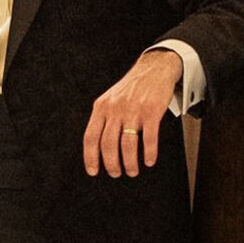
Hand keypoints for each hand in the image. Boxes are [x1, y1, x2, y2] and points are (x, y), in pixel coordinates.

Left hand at [84, 49, 181, 178]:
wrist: (153, 68)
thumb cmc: (132, 87)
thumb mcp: (110, 99)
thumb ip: (103, 119)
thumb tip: (97, 146)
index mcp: (101, 107)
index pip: (90, 137)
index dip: (90, 157)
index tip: (93, 171)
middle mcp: (115, 109)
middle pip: (108, 144)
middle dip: (111, 164)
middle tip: (116, 173)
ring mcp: (133, 110)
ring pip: (127, 144)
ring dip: (130, 163)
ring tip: (132, 171)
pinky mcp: (151, 111)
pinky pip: (149, 138)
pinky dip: (149, 153)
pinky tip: (149, 160)